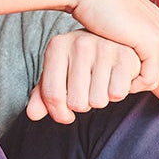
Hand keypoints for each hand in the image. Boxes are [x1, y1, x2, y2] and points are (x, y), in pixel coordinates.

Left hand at [27, 31, 142, 122]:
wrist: (114, 42)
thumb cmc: (80, 63)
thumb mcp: (58, 75)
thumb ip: (43, 96)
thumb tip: (32, 114)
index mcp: (57, 46)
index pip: (53, 95)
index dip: (59, 114)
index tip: (66, 116)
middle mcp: (79, 43)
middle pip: (77, 103)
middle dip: (83, 105)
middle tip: (87, 91)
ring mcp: (104, 48)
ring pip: (98, 101)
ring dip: (100, 99)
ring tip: (101, 83)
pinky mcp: (125, 57)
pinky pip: (117, 94)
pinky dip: (116, 94)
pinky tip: (114, 80)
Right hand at [67, 0, 158, 91]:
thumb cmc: (93, 8)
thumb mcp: (116, 26)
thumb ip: (126, 39)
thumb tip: (123, 58)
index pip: (153, 61)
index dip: (131, 72)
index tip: (109, 73)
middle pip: (154, 70)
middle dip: (132, 80)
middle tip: (108, 80)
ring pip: (152, 77)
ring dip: (130, 84)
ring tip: (109, 80)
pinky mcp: (152, 41)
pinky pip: (148, 78)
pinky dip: (131, 85)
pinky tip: (113, 80)